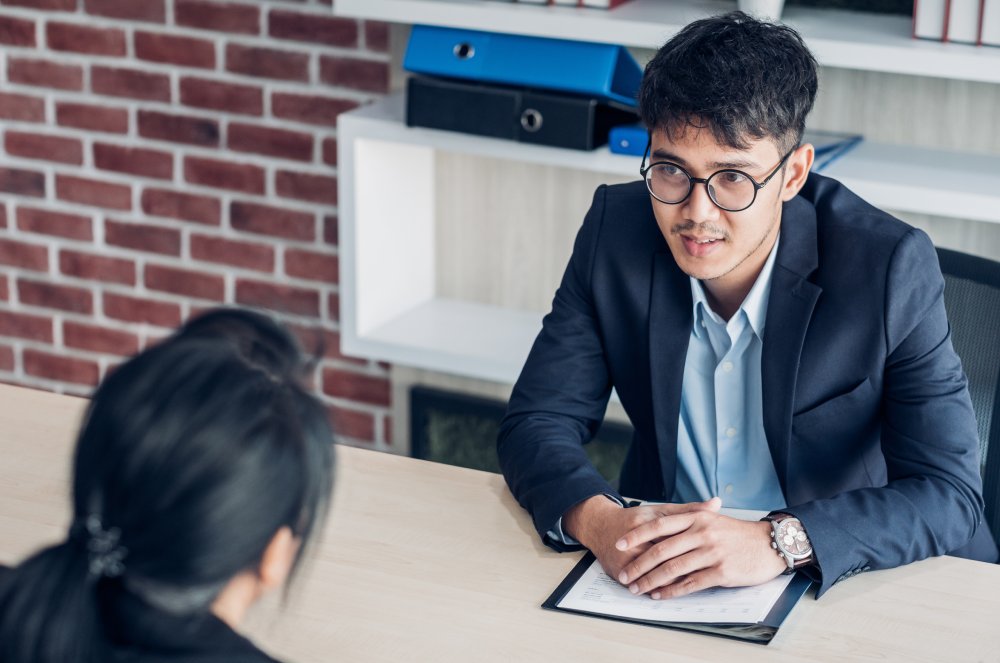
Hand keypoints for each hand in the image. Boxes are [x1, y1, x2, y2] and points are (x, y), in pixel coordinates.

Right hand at [562, 495, 721, 583]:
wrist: (601, 527)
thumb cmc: (635, 519)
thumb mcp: (661, 510)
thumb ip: (689, 509)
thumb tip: (716, 503)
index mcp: (647, 522)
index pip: (673, 537)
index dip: (692, 547)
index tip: (709, 554)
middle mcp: (634, 541)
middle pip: (662, 558)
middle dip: (683, 567)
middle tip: (703, 573)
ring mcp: (624, 558)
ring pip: (651, 574)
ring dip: (668, 583)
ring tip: (687, 585)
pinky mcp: (618, 571)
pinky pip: (640, 583)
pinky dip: (654, 589)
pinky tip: (666, 593)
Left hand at [615, 510, 787, 599]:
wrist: (770, 544)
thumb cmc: (738, 533)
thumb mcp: (713, 519)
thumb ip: (688, 519)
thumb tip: (660, 523)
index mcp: (697, 518)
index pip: (659, 525)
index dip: (637, 535)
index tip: (620, 544)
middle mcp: (702, 533)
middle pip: (662, 550)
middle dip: (639, 564)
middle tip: (625, 575)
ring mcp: (711, 552)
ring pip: (673, 568)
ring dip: (651, 580)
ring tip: (638, 588)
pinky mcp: (721, 571)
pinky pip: (690, 583)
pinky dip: (672, 590)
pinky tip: (660, 594)